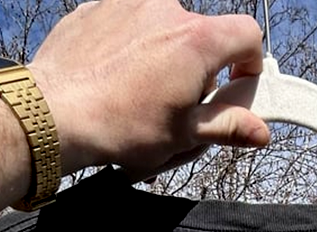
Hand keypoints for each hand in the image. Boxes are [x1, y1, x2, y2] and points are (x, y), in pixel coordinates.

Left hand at [30, 0, 269, 180]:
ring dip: (164, 59)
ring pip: (163, 30)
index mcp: (196, 40)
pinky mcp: (99, 7)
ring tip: (142, 97)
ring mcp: (130, 3)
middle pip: (202, 36)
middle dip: (199, 70)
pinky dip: (131, 49)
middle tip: (181, 108)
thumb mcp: (185, 135)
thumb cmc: (120, 125)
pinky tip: (117, 81)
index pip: (246, 35)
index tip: (237, 86)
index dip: (249, 62)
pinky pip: (129, 25)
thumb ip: (229, 127)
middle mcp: (167, 9)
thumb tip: (259, 131)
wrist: (57, 113)